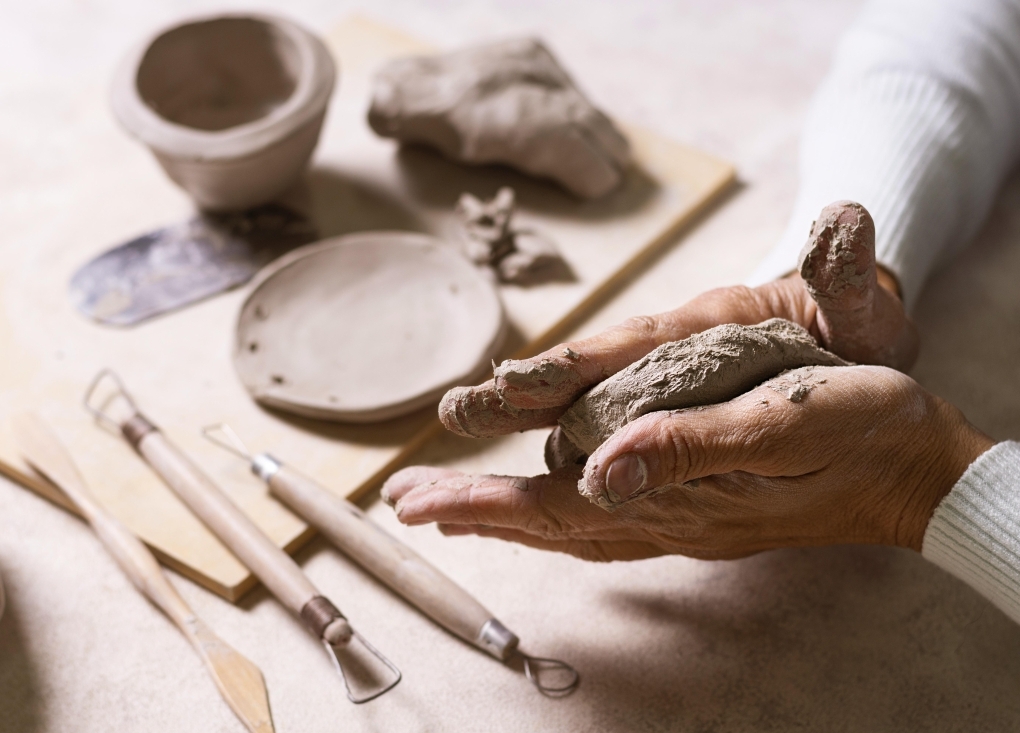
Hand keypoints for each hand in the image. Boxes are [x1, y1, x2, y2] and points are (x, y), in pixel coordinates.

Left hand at [386, 366, 992, 559]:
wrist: (915, 467)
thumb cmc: (858, 431)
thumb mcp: (781, 423)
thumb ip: (692, 448)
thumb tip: (598, 471)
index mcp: (678, 494)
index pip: (555, 508)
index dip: (483, 504)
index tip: (417, 501)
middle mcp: (670, 516)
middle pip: (549, 523)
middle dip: (474, 512)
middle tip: (408, 505)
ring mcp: (686, 518)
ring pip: (573, 526)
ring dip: (507, 517)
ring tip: (454, 508)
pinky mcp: (704, 507)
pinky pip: (609, 522)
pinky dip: (561, 518)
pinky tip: (549, 512)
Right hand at [441, 201, 918, 438]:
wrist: (855, 330)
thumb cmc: (855, 320)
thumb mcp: (860, 301)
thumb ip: (846, 270)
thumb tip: (845, 220)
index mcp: (706, 327)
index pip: (631, 344)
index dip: (575, 364)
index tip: (516, 384)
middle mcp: (667, 357)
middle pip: (582, 378)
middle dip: (518, 400)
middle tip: (451, 416)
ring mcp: (659, 387)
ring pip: (580, 413)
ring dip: (518, 435)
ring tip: (463, 467)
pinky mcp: (661, 414)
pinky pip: (601, 440)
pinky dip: (558, 466)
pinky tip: (518, 499)